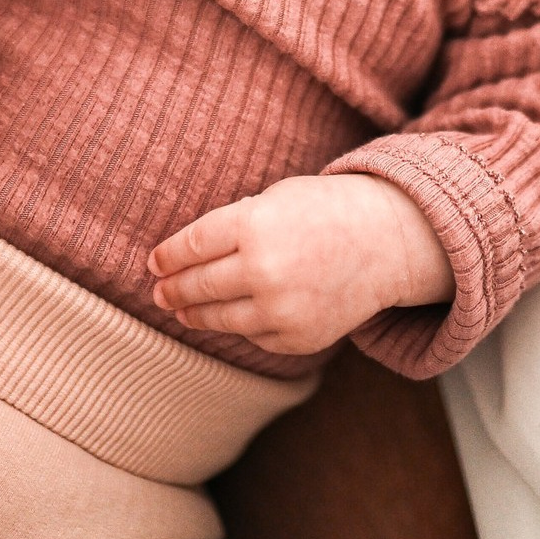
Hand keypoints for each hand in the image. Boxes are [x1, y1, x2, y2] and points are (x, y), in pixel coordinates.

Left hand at [149, 174, 453, 355]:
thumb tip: (182, 257)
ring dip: (193, 313)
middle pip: (199, 285)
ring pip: (218, 318)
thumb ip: (232, 225)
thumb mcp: (275, 199)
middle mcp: (264, 270)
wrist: (385, 242)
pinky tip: (225, 317)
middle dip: (172, 289)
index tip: (154, 262)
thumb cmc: (324, 211)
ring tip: (179, 309)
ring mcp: (281, 310)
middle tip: (158, 291)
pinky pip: (252, 335)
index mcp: (255, 224)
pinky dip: (237, 325)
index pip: (192, 245)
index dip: (168, 256)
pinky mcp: (296, 338)